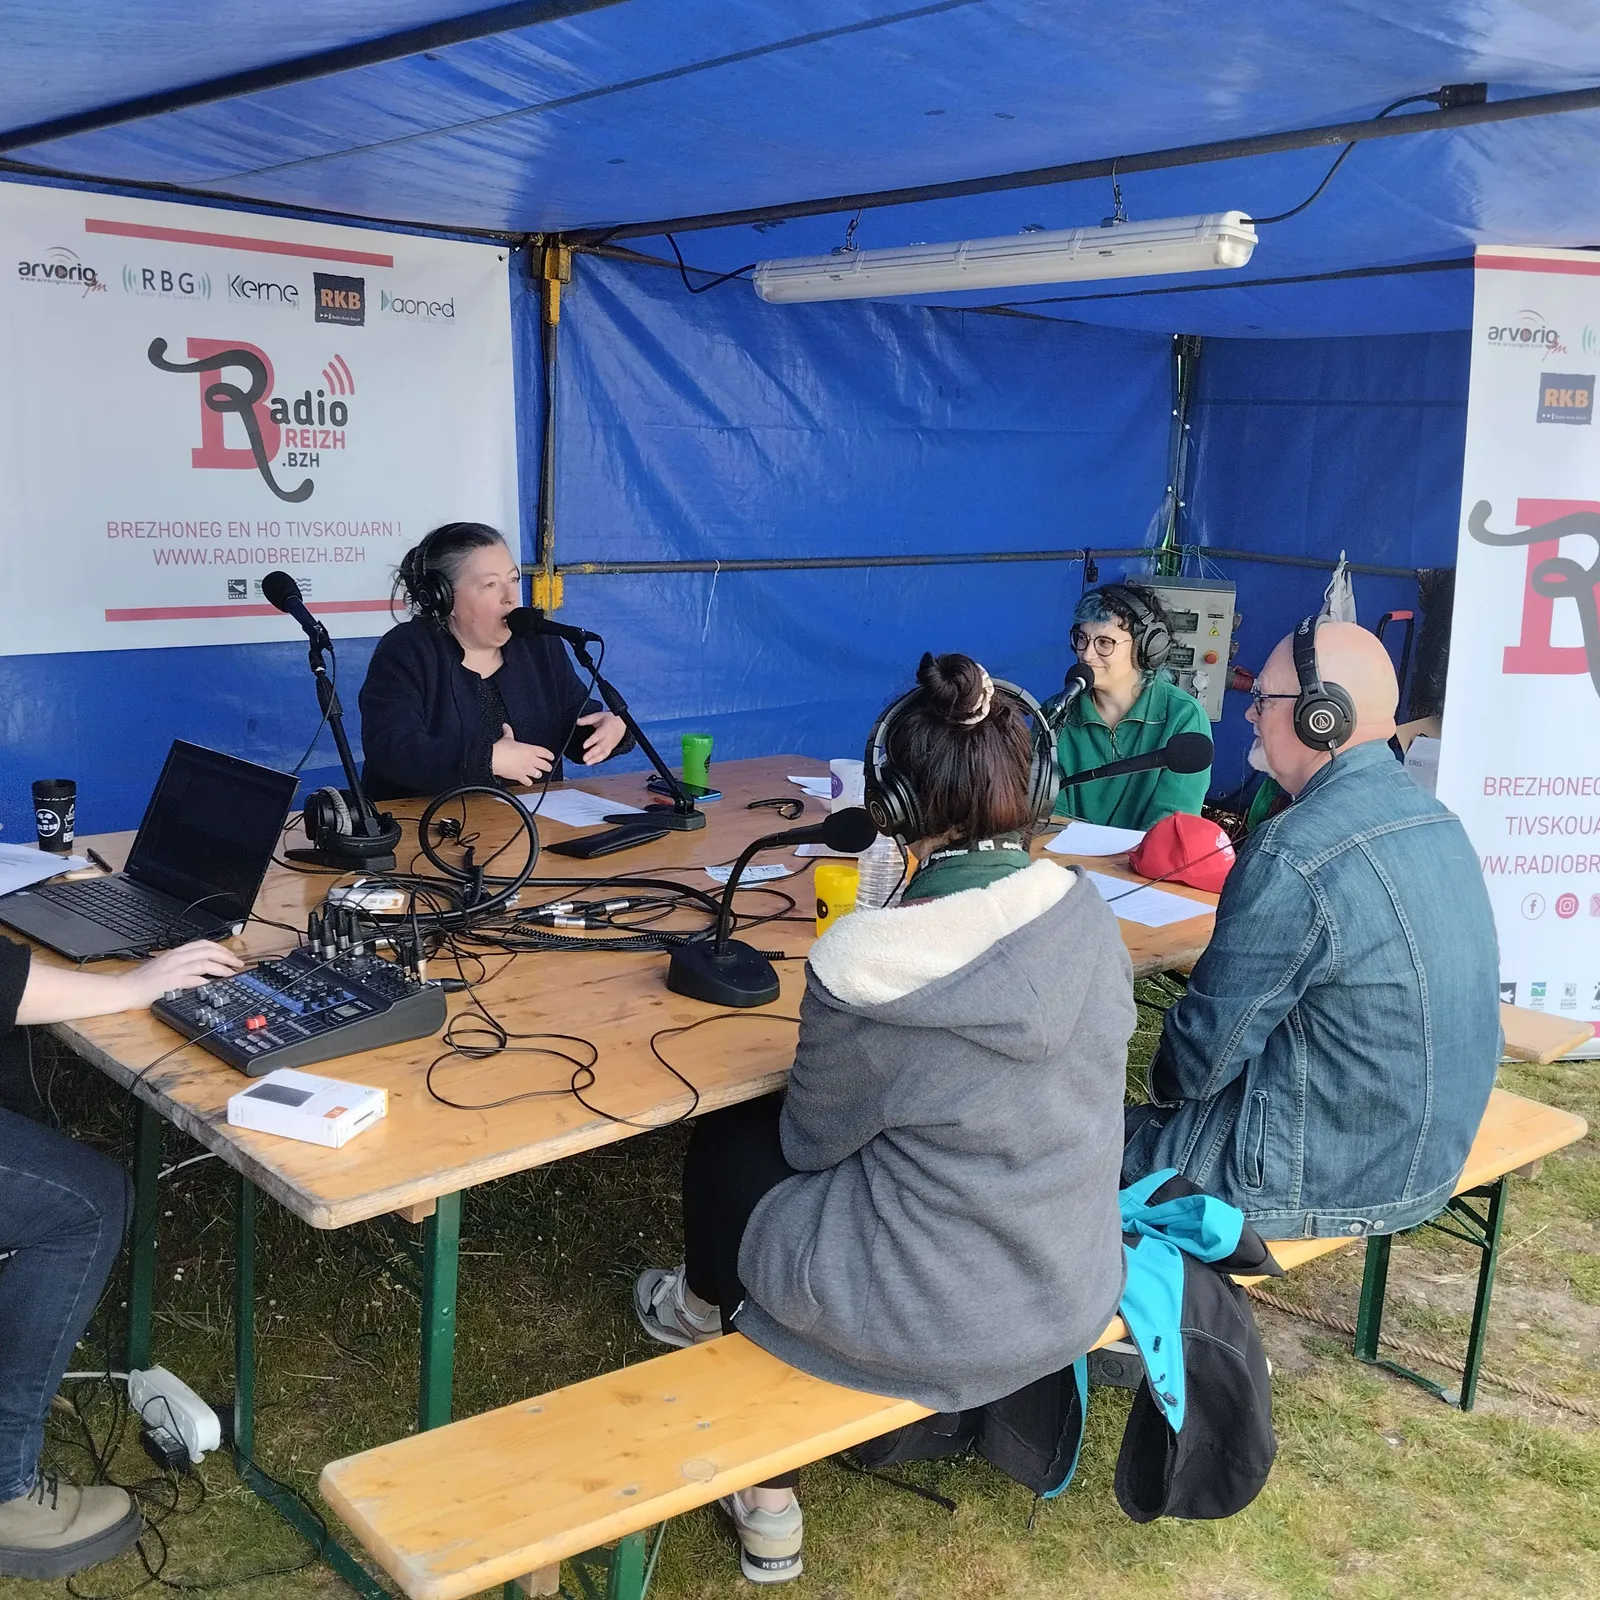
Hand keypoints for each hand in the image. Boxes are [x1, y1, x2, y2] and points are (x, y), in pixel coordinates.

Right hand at [124, 941, 243, 1008]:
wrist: (126, 989)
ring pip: (205, 962)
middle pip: (208, 951)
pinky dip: (207, 980)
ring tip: (232, 973)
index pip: (203, 944)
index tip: (231, 955)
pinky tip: (216, 984)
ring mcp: (175, 969)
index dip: (220, 948)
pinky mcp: (172, 982)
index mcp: (176, 953)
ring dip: (222, 968)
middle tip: (238, 963)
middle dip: (227, 956)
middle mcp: (177, 958)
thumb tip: (201, 968)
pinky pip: (194, 979)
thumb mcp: (164, 966)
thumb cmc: (143, 981)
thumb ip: (181, 964)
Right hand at [492, 723, 554, 784]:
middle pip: (545, 765)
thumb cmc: (501, 749)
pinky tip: (528, 782)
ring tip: (538, 774)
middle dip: (548, 767)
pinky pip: (527, 782)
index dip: (550, 755)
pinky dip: (528, 782)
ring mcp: (526, 769)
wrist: (493, 759)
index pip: (545, 753)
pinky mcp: (519, 777)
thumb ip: (508, 732)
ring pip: (538, 774)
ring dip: (538, 774)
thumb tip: (506, 727)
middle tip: (548, 767)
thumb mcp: (507, 738)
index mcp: (530, 750)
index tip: (551, 757)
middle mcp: (531, 760)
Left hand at [576, 710, 626, 763]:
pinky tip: (591, 762)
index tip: (584, 746)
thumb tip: (577, 721)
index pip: (598, 736)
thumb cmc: (610, 719)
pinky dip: (598, 760)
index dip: (592, 741)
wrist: (622, 724)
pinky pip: (605, 755)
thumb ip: (588, 719)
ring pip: (603, 753)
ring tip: (587, 763)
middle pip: (601, 747)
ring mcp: (610, 744)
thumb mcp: (599, 716)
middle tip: (584, 758)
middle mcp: (609, 738)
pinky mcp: (610, 748)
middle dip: (592, 753)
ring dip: (595, 759)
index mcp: (606, 728)